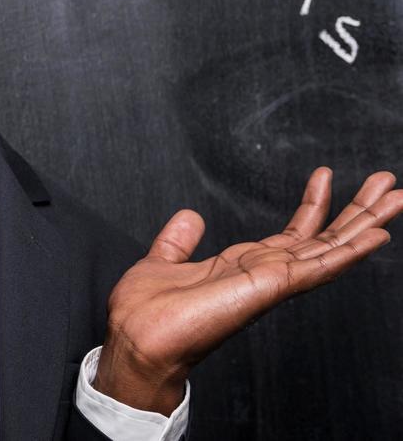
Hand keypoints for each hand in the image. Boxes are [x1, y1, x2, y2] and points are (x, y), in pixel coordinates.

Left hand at [95, 167, 402, 413]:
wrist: (137, 339)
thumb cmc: (147, 313)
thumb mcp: (163, 262)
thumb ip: (179, 240)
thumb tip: (190, 216)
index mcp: (246, 266)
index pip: (292, 234)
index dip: (313, 205)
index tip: (325, 175)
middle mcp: (266, 274)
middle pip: (324, 238)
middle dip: (356, 212)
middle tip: (386, 183)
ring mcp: (273, 281)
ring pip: (331, 249)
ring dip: (365, 223)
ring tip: (396, 198)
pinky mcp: (270, 286)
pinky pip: (318, 266)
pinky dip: (349, 252)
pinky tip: (376, 236)